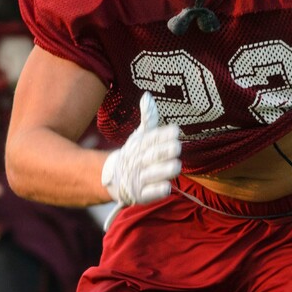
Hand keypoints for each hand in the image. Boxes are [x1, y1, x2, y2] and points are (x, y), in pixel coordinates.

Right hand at [101, 93, 180, 229]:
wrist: (114, 178)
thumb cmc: (134, 154)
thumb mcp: (140, 136)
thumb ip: (148, 118)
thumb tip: (147, 95)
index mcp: (139, 145)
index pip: (151, 138)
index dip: (162, 135)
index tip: (175, 130)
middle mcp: (138, 161)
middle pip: (152, 156)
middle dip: (165, 151)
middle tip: (178, 147)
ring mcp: (138, 178)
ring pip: (152, 174)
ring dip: (164, 170)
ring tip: (177, 166)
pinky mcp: (139, 195)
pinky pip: (148, 194)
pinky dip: (156, 191)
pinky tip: (167, 187)